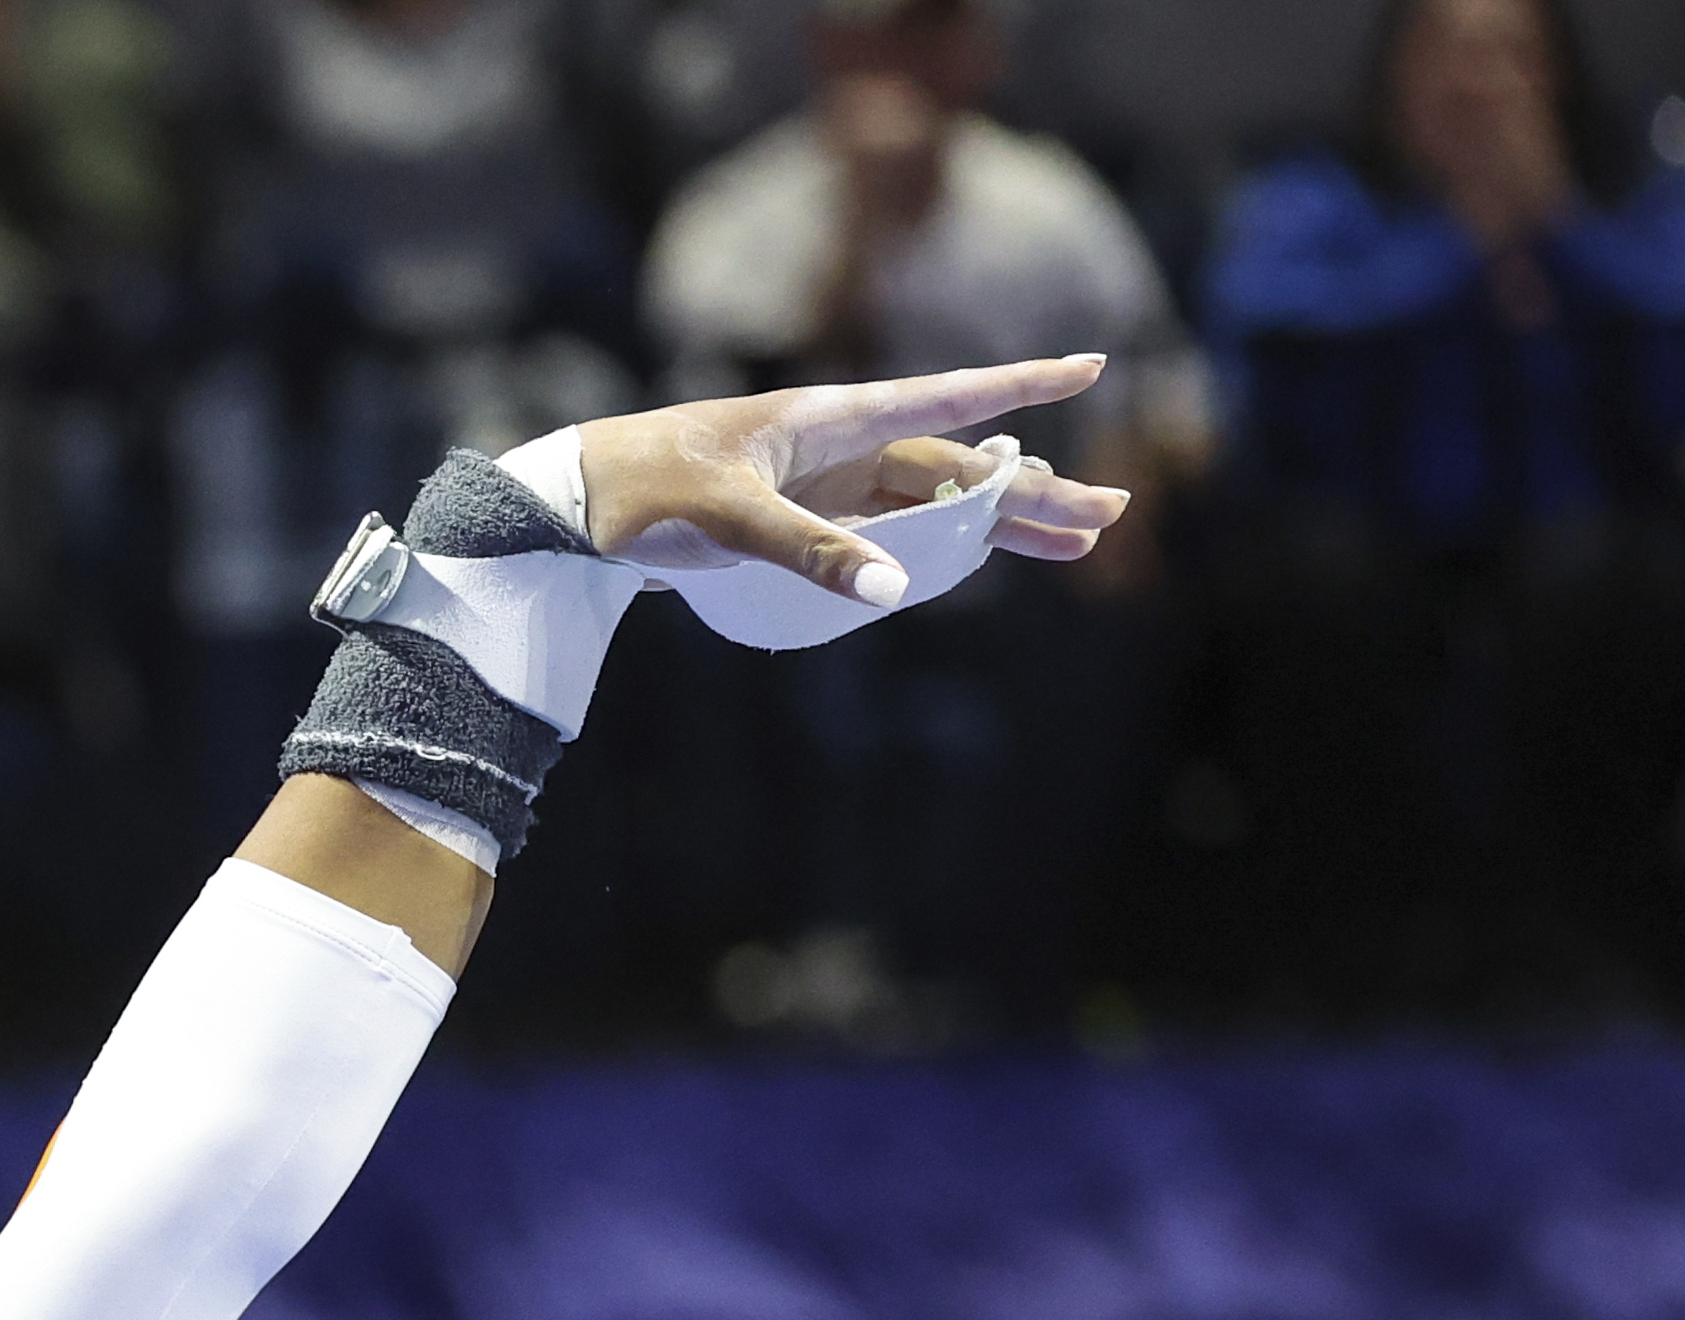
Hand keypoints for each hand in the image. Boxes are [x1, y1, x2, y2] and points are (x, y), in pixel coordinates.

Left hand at [576, 353, 1131, 604]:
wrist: (574, 504)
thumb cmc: (642, 490)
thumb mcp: (722, 518)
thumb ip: (808, 550)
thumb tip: (889, 590)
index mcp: (832, 421)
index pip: (946, 398)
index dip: (1020, 385)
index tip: (1091, 363)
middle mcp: (842, 447)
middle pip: (958, 467)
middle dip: (1034, 490)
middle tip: (1111, 515)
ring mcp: (828, 485)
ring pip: (934, 503)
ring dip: (1001, 523)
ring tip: (1076, 543)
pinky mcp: (805, 520)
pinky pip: (893, 531)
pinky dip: (942, 545)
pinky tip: (984, 559)